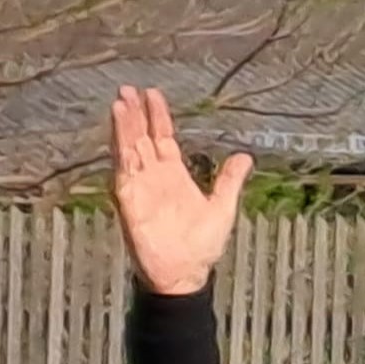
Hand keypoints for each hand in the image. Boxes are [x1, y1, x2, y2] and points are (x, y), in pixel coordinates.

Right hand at [110, 86, 252, 295]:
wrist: (184, 275)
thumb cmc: (201, 247)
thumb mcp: (222, 208)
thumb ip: (230, 181)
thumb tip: (245, 157)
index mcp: (175, 176)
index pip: (163, 138)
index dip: (159, 116)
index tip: (154, 94)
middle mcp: (155, 177)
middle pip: (143, 137)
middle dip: (137, 113)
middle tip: (130, 88)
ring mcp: (140, 187)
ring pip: (130, 148)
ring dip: (125, 126)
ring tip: (122, 101)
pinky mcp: (130, 199)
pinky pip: (123, 169)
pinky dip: (120, 149)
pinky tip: (119, 133)